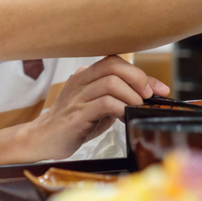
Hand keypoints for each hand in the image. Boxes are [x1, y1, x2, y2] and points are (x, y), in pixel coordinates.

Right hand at [26, 55, 169, 160]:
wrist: (43, 139)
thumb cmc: (73, 123)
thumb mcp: (96, 106)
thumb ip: (116, 97)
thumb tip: (147, 95)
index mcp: (84, 76)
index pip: (114, 61)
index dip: (140, 73)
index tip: (158, 88)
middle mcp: (80, 82)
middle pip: (113, 66)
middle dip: (138, 79)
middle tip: (148, 96)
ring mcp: (77, 97)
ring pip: (111, 83)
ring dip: (131, 96)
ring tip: (135, 108)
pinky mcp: (77, 115)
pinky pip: (105, 104)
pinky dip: (121, 109)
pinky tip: (124, 117)